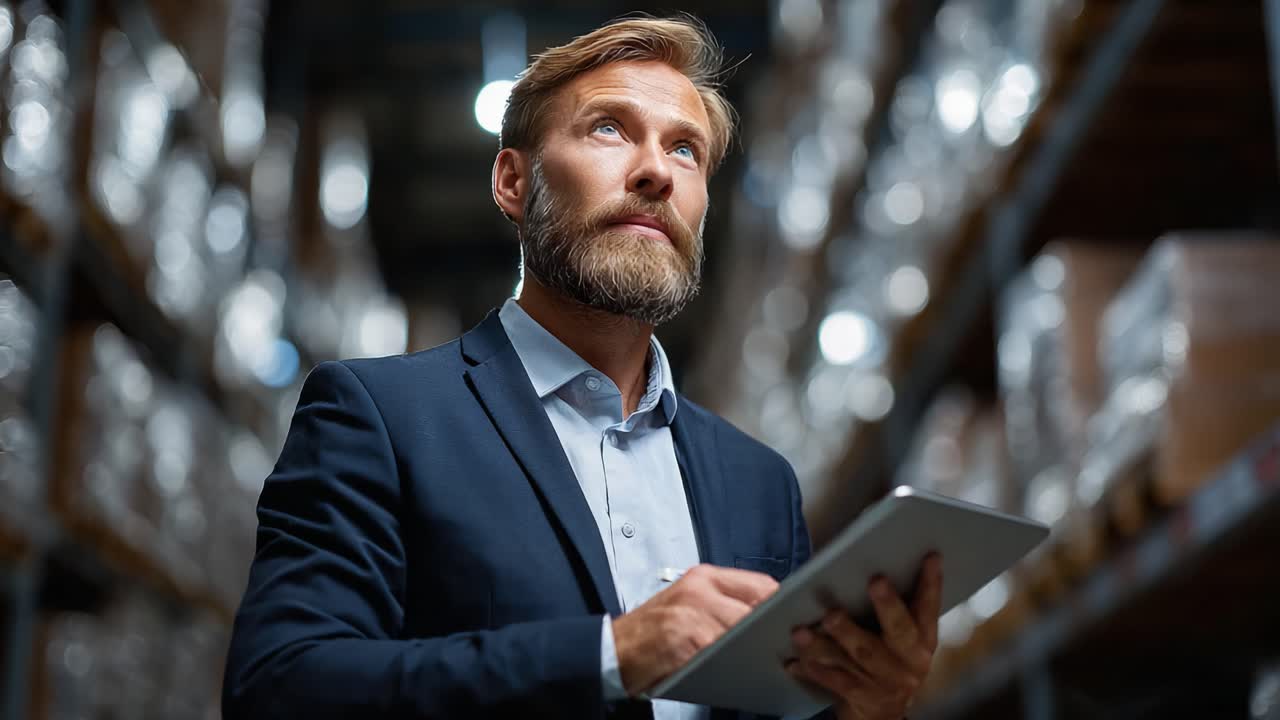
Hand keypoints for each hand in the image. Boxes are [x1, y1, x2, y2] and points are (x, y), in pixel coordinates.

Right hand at [611, 564, 778, 694]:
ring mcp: (691, 614)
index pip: (760, 584)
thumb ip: (725, 603)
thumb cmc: (653, 631)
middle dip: (774, 628)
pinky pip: (723, 652)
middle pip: (758, 606)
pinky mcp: (684, 640)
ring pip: (744, 629)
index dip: (781, 604)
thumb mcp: (688, 603)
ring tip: (769, 659)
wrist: (612, 650)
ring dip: (758, 647)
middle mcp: (699, 589)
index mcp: (704, 577)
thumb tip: (770, 615)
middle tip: (788, 645)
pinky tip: (741, 670)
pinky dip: (736, 662)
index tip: (795, 619)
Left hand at [787, 554, 942, 719]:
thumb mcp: (900, 639)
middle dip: (888, 606)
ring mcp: (886, 681)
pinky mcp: (860, 696)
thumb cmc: (888, 661)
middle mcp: (910, 662)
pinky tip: (794, 659)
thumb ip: (893, 610)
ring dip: (835, 637)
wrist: (882, 712)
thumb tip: (871, 561)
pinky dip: (814, 668)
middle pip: (899, 631)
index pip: (929, 609)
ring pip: (860, 654)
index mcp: (923, 642)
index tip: (930, 557)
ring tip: (807, 626)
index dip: (931, 584)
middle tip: (876, 582)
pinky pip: (835, 679)